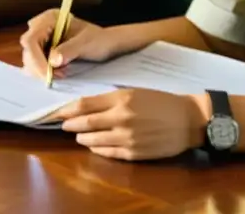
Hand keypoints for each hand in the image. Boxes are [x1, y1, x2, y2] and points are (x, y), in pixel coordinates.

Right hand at [20, 9, 117, 78]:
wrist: (108, 44)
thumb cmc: (99, 40)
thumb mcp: (86, 44)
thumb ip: (69, 50)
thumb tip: (52, 60)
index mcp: (50, 18)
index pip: (31, 39)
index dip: (36, 58)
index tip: (48, 75)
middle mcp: (42, 27)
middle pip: (28, 50)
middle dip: (39, 67)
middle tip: (56, 77)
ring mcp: (42, 39)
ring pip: (29, 59)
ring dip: (41, 71)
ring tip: (62, 73)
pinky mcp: (43, 51)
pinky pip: (35, 64)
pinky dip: (43, 72)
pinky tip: (57, 74)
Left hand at [53, 88, 207, 160]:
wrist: (187, 120)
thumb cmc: (160, 101)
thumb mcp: (134, 91)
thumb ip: (111, 99)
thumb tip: (87, 106)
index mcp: (122, 98)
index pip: (85, 104)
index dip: (68, 109)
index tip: (57, 111)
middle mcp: (122, 118)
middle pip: (86, 123)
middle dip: (71, 124)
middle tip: (63, 125)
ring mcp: (127, 138)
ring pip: (94, 140)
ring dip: (82, 138)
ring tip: (78, 136)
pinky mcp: (134, 153)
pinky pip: (108, 153)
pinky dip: (97, 149)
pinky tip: (94, 146)